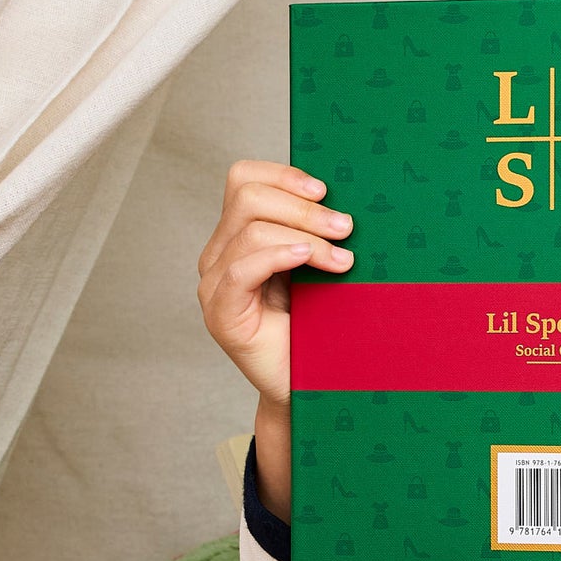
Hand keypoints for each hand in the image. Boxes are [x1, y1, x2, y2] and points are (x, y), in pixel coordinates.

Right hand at [195, 159, 353, 408]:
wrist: (308, 384)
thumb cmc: (317, 323)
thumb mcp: (317, 265)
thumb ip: (315, 230)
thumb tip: (345, 198)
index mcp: (239, 235)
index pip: (243, 178)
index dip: (284, 175)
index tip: (326, 190)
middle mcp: (219, 254)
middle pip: (248, 196)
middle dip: (303, 207)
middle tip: (346, 227)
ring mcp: (214, 284)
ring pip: (250, 229)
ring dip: (305, 235)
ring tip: (342, 258)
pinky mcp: (220, 313)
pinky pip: (241, 270)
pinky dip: (279, 256)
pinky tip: (310, 260)